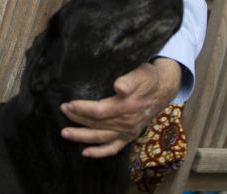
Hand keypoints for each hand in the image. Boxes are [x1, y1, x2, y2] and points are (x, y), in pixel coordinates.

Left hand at [59, 57, 181, 157]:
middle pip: (97, 124)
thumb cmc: (149, 79)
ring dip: (82, 137)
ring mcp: (128, 131)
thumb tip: (119, 86)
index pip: (100, 111)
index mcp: (127, 107)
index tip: (68, 104)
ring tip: (65, 133)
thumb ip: (130, 80)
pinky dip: (99, 152)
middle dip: (77, 119)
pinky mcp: (129, 136)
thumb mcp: (141, 74)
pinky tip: (85, 153)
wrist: (163, 89)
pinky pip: (113, 148)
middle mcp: (127, 122)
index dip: (83, 109)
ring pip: (101, 137)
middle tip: (63, 111)